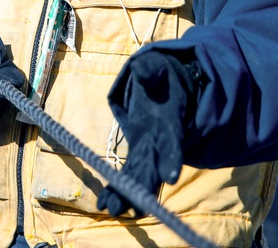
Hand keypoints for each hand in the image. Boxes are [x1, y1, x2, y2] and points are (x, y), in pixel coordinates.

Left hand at [97, 50, 199, 215]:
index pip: (173, 144)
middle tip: (131, 208)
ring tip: (111, 209)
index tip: (169, 178)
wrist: (166, 87)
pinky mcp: (139, 155)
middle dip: (143, 188)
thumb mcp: (156, 68)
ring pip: (140, 177)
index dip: (171, 159)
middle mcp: (161, 143)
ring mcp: (150, 151)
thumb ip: (150, 70)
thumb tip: (144, 69)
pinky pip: (130, 175)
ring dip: (126, 194)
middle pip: (153, 169)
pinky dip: (120, 188)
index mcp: (169, 123)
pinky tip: (105, 204)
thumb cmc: (161, 77)